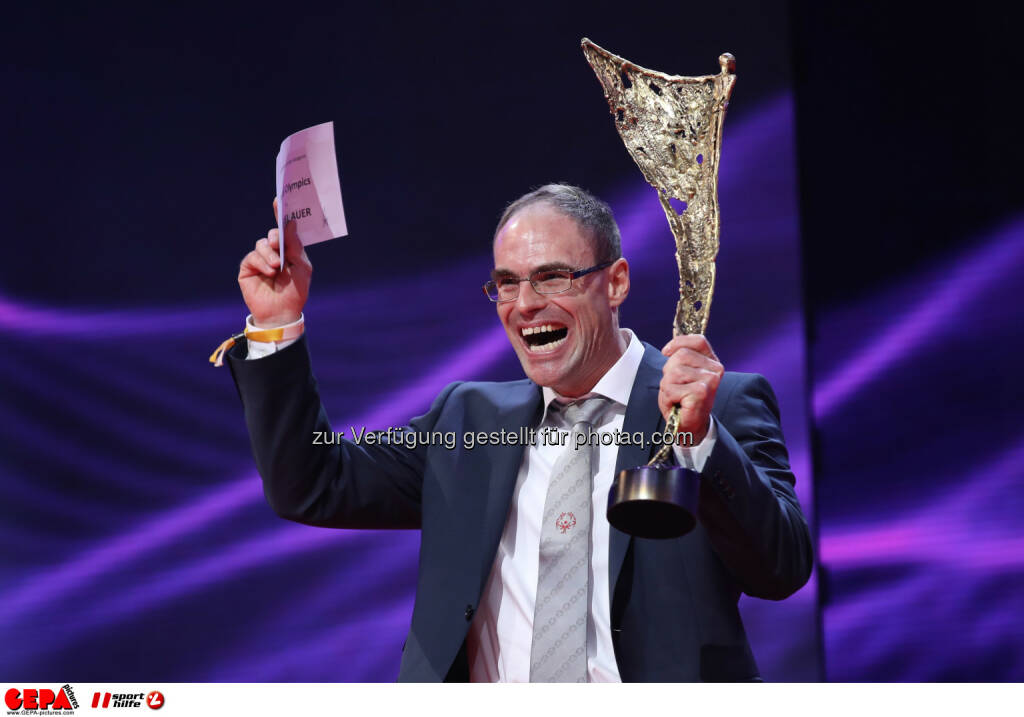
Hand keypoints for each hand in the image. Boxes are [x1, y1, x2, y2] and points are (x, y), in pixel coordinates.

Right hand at [238, 198, 312, 326]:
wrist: (283, 312)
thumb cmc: (296, 291)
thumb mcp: (301, 267)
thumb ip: (295, 245)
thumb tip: (290, 223)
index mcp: (288, 250)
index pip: (284, 230)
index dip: (280, 214)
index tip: (279, 201)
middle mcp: (274, 253)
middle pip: (271, 234)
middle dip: (275, 237)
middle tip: (278, 245)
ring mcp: (260, 260)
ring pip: (261, 244)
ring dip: (269, 254)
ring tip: (276, 267)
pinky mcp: (248, 268)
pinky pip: (252, 257)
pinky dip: (261, 262)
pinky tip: (268, 271)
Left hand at [658, 334, 723, 444]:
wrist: (689, 427)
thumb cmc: (682, 400)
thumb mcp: (680, 373)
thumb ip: (680, 358)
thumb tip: (668, 349)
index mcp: (711, 362)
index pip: (698, 341)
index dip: (679, 343)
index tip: (666, 352)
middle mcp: (715, 369)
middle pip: (681, 355)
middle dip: (669, 371)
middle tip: (675, 387)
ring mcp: (710, 381)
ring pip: (674, 371)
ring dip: (667, 386)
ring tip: (676, 396)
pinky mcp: (701, 392)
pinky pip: (671, 388)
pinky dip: (667, 397)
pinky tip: (677, 404)